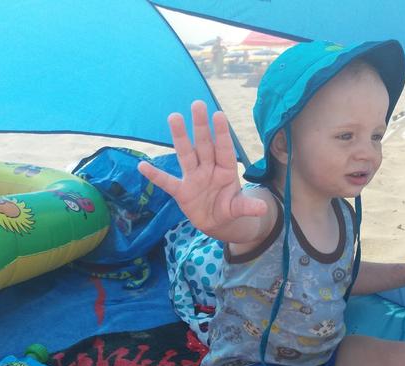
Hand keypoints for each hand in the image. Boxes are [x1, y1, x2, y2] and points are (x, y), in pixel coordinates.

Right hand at [137, 100, 266, 234]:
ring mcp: (194, 178)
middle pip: (204, 145)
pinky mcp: (181, 191)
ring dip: (180, 137)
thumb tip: (262, 209)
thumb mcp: (239, 209)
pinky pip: (167, 182)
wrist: (216, 222)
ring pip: (186, 154)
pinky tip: (142, 166)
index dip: (221, 133)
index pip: (224, 149)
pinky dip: (155, 176)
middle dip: (200, 126)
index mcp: (226, 170)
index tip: (219, 114)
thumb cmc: (229, 208)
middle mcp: (209, 169)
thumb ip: (248, 207)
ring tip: (174, 117)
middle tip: (198, 103)